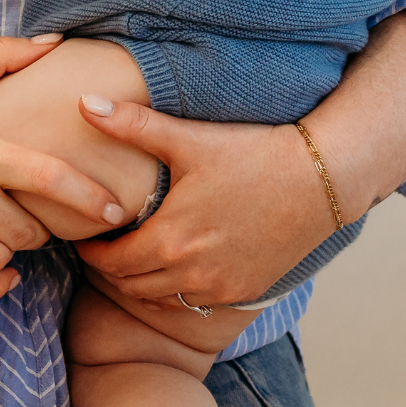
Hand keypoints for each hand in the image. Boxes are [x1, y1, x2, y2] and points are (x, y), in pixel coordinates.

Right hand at [0, 35, 126, 301]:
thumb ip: (5, 57)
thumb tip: (57, 40)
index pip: (46, 177)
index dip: (89, 197)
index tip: (115, 209)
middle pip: (28, 230)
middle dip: (40, 227)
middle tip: (33, 215)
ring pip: (2, 260)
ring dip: (13, 253)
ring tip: (4, 234)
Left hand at [70, 101, 335, 307]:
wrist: (320, 179)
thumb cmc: (254, 154)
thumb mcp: (189, 138)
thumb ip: (132, 124)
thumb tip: (84, 102)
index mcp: (170, 239)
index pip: (111, 263)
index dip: (92, 254)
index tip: (87, 239)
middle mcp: (191, 273)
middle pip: (131, 286)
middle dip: (112, 270)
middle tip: (107, 248)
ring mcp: (220, 287)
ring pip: (162, 299)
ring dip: (143, 282)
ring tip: (138, 255)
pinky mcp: (245, 291)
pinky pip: (196, 303)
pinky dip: (177, 291)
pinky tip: (178, 265)